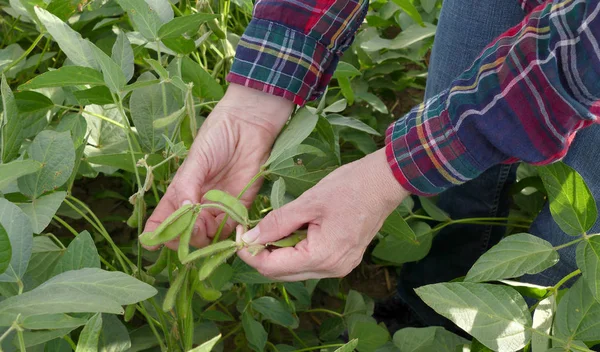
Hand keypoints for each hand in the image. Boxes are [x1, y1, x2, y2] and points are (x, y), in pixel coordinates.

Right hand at [143, 84, 293, 249]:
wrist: (249, 125)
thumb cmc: (218, 136)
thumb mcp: (197, 159)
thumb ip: (187, 185)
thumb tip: (182, 212)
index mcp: (180, 192)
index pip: (163, 220)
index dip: (156, 234)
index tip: (152, 242)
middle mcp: (197, 205)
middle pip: (184, 234)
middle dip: (183, 237)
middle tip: (188, 227)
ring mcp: (218, 208)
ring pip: (206, 237)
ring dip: (203, 237)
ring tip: (206, 224)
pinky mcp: (240, 207)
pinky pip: (231, 230)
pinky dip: (227, 234)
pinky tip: (226, 226)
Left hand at [238, 148, 409, 280]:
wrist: (384, 182)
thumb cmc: (349, 187)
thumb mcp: (308, 202)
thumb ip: (276, 223)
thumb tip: (248, 238)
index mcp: (323, 257)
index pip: (272, 267)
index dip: (249, 253)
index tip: (238, 231)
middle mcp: (332, 269)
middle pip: (281, 273)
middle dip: (261, 254)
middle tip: (249, 229)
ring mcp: (339, 267)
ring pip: (294, 269)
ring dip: (277, 252)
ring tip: (272, 227)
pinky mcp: (343, 260)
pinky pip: (308, 262)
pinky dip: (294, 250)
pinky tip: (291, 230)